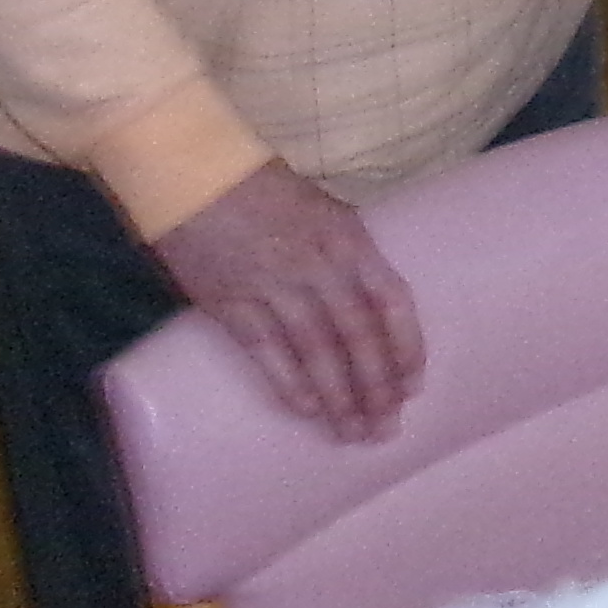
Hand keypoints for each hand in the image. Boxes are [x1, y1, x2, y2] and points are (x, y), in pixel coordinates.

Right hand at [155, 158, 423, 441]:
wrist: (195, 174)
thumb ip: (350, 258)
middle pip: (358, 337)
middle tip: (384, 428)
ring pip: (317, 352)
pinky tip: (308, 410)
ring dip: (338, 398)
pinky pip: (268, 352)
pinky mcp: (231, 303)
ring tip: (351, 433)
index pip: (392, 303)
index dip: (406, 348)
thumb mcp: (328, 212)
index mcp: (350, 240)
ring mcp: (274, 286)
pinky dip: (290, 384)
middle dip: (375, 388)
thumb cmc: (266, 192)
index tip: (412, 386)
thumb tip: (371, 310)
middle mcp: (319, 266)